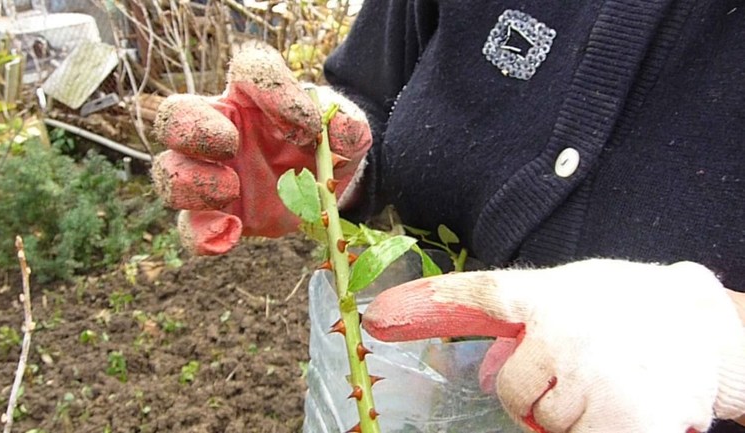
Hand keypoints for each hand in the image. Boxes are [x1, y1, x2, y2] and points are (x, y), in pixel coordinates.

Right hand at [151, 42, 371, 253]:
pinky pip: (191, 228)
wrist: (327, 187)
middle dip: (192, 129)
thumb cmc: (328, 146)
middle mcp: (221, 128)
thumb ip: (347, 125)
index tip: (304, 122)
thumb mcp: (349, 132)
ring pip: (169, 173)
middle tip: (230, 145)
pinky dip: (202, 235)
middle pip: (175, 114)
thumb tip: (334, 129)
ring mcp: (212, 174)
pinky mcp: (218, 215)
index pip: (251, 69)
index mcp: (255, 96)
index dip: (271, 87)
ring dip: (191, 182)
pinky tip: (230, 234)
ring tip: (231, 190)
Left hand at [363, 259, 744, 432]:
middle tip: (578, 370)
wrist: (705, 327)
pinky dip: (594, 431)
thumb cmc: (628, 307)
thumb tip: (481, 364)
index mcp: (545, 296)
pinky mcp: (622, 421)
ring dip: (569, 414)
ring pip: (544, 421)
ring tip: (608, 382)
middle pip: (511, 389)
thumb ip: (519, 324)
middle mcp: (561, 333)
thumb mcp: (570, 294)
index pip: (476, 295)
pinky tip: (623, 408)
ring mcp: (589, 379)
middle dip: (533, 392)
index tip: (376, 316)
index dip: (426, 304)